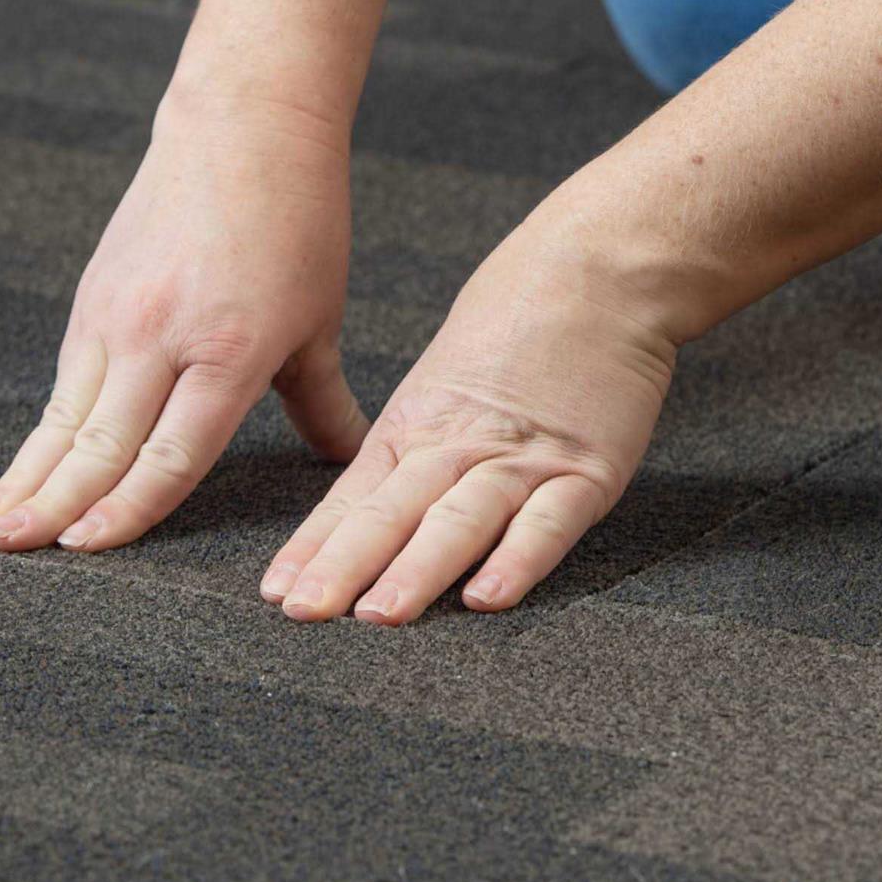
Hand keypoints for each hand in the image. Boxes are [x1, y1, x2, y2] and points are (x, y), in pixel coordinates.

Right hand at [0, 86, 366, 552]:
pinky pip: (65, 381)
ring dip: (28, 476)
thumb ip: (322, 400)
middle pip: (102, 443)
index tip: (91, 547)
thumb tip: (350, 457)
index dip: (129, 508)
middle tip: (18, 552)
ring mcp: (118, 316)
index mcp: (231, 350)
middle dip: (56, 505)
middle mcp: (163, 337)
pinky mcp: (94, 299)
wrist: (245, 131)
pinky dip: (42, 431)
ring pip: (67, 416)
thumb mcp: (320, 319)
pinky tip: (22, 466)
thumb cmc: (299, 223)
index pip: (172, 452)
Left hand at [260, 221, 676, 622]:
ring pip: (461, 520)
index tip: (276, 593)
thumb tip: (386, 487)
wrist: (605, 266)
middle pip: (394, 512)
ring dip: (418, 570)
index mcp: (420, 424)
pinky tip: (489, 596)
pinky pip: (548, 522)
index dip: (315, 547)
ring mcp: (525, 458)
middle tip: (306, 612)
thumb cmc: (527, 306)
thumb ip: (422, 432)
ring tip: (382, 615)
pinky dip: (518, 561)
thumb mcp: (449, 367)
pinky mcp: (590, 468)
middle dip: (345, 567)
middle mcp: (462, 445)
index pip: (355, 498)